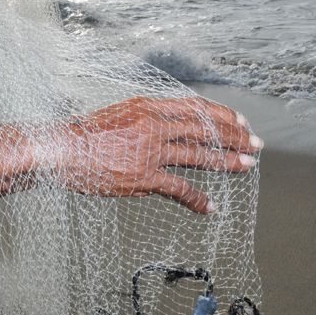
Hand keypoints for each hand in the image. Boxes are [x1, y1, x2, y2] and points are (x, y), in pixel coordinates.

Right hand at [61, 97, 261, 213]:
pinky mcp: (143, 177)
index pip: (195, 107)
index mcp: (148, 107)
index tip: (239, 120)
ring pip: (199, 155)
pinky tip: (210, 207)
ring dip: (227, 161)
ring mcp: (150, 151)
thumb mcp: (118, 115)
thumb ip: (144, 120)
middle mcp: (154, 125)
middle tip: (255, 143)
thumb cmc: (82, 136)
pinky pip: (179, 188)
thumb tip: (164, 129)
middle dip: (234, 136)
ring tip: (247, 166)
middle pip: (204, 128)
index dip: (221, 114)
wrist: (60, 150)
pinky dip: (198, 198)